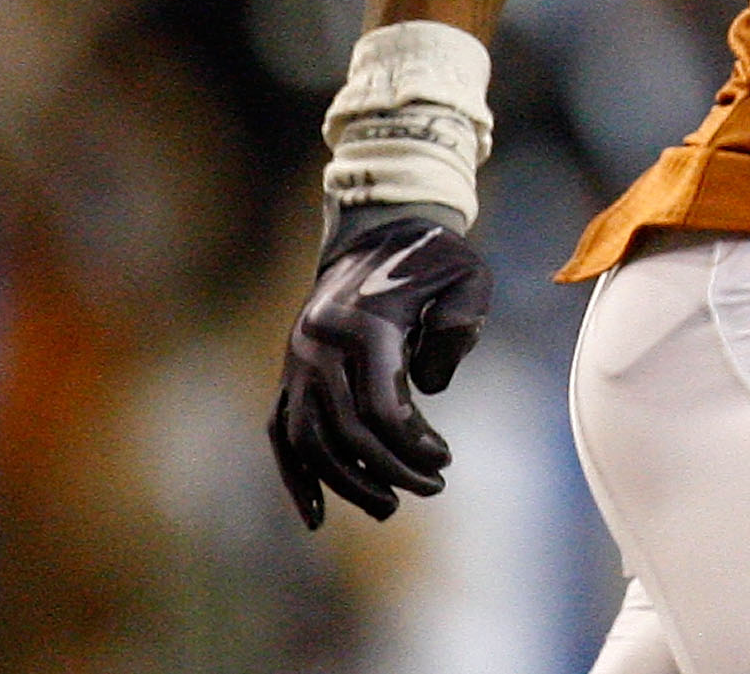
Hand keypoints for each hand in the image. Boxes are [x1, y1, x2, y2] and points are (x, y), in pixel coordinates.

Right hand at [268, 210, 491, 527]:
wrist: (378, 232)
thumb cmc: (434, 259)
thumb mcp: (467, 276)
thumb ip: (459, 325)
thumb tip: (428, 389)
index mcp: (364, 323)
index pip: (380, 405)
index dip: (412, 442)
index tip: (444, 458)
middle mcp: (320, 346)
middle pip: (345, 431)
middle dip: (389, 469)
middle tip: (432, 487)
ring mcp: (297, 361)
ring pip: (308, 440)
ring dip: (345, 482)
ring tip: (388, 506)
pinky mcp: (289, 372)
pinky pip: (282, 433)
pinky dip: (295, 476)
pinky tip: (316, 516)